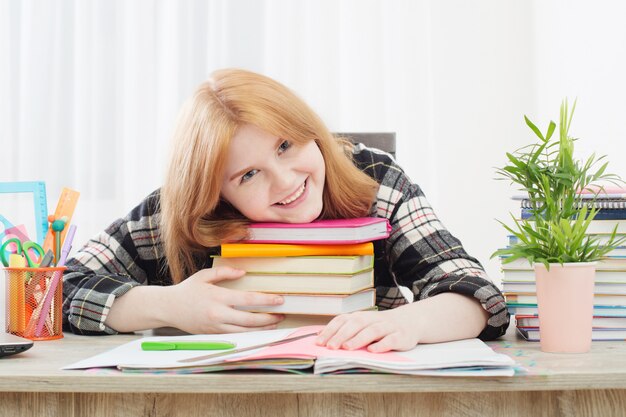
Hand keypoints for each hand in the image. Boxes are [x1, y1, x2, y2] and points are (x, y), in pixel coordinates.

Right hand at [168, 266, 283, 333]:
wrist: (167, 308)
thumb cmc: (187, 290)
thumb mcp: (204, 276)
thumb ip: (224, 272)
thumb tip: (243, 272)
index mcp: (217, 298)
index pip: (248, 300)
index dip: (266, 300)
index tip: (279, 299)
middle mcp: (218, 315)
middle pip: (250, 320)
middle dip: (269, 318)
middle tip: (281, 314)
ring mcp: (216, 327)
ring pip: (244, 333)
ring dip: (262, 329)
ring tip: (274, 324)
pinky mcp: (213, 335)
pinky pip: (235, 337)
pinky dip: (249, 335)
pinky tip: (258, 331)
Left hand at [315, 306, 419, 352]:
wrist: (410, 321)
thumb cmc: (381, 326)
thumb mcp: (363, 325)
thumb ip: (344, 329)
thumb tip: (320, 335)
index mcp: (361, 317)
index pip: (343, 320)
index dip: (330, 330)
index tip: (319, 342)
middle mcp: (373, 319)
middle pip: (356, 324)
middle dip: (341, 335)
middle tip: (330, 346)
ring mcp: (387, 327)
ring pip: (372, 331)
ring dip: (358, 339)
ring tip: (347, 348)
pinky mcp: (400, 336)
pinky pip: (390, 340)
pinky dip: (381, 345)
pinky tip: (372, 350)